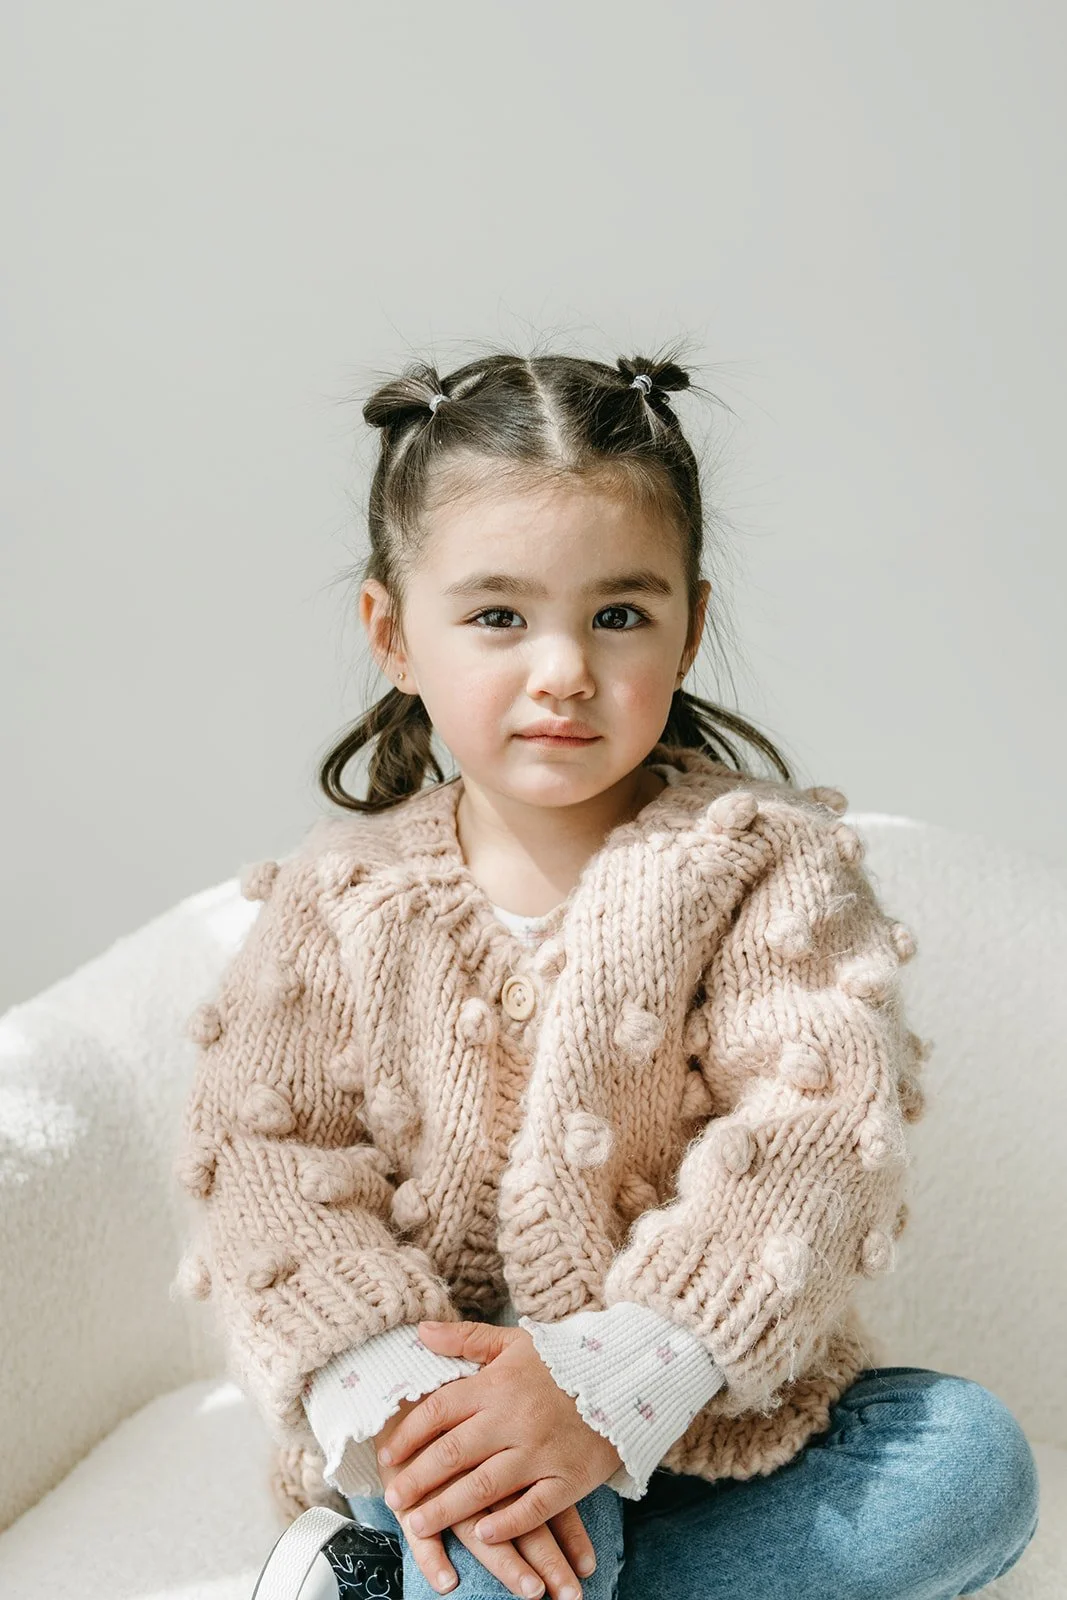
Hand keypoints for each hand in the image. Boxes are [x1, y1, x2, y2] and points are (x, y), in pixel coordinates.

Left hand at [377, 1320, 622, 1587]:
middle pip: (453, 1453)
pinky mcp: (570, 1478)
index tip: (387, 1455)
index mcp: (497, 1384)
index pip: (440, 1410)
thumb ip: (465, 1339)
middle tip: (393, 1499)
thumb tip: (420, 1331)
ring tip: (418, 1525)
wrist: (626, 1375)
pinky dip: (507, 1524)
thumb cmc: (563, 1360)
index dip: (409, 1434)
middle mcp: (514, 1419)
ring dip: (447, 1509)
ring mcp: (542, 1451)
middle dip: (418, 1479)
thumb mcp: (514, 1342)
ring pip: (484, 1486)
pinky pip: (534, 1508)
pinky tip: (482, 1535)